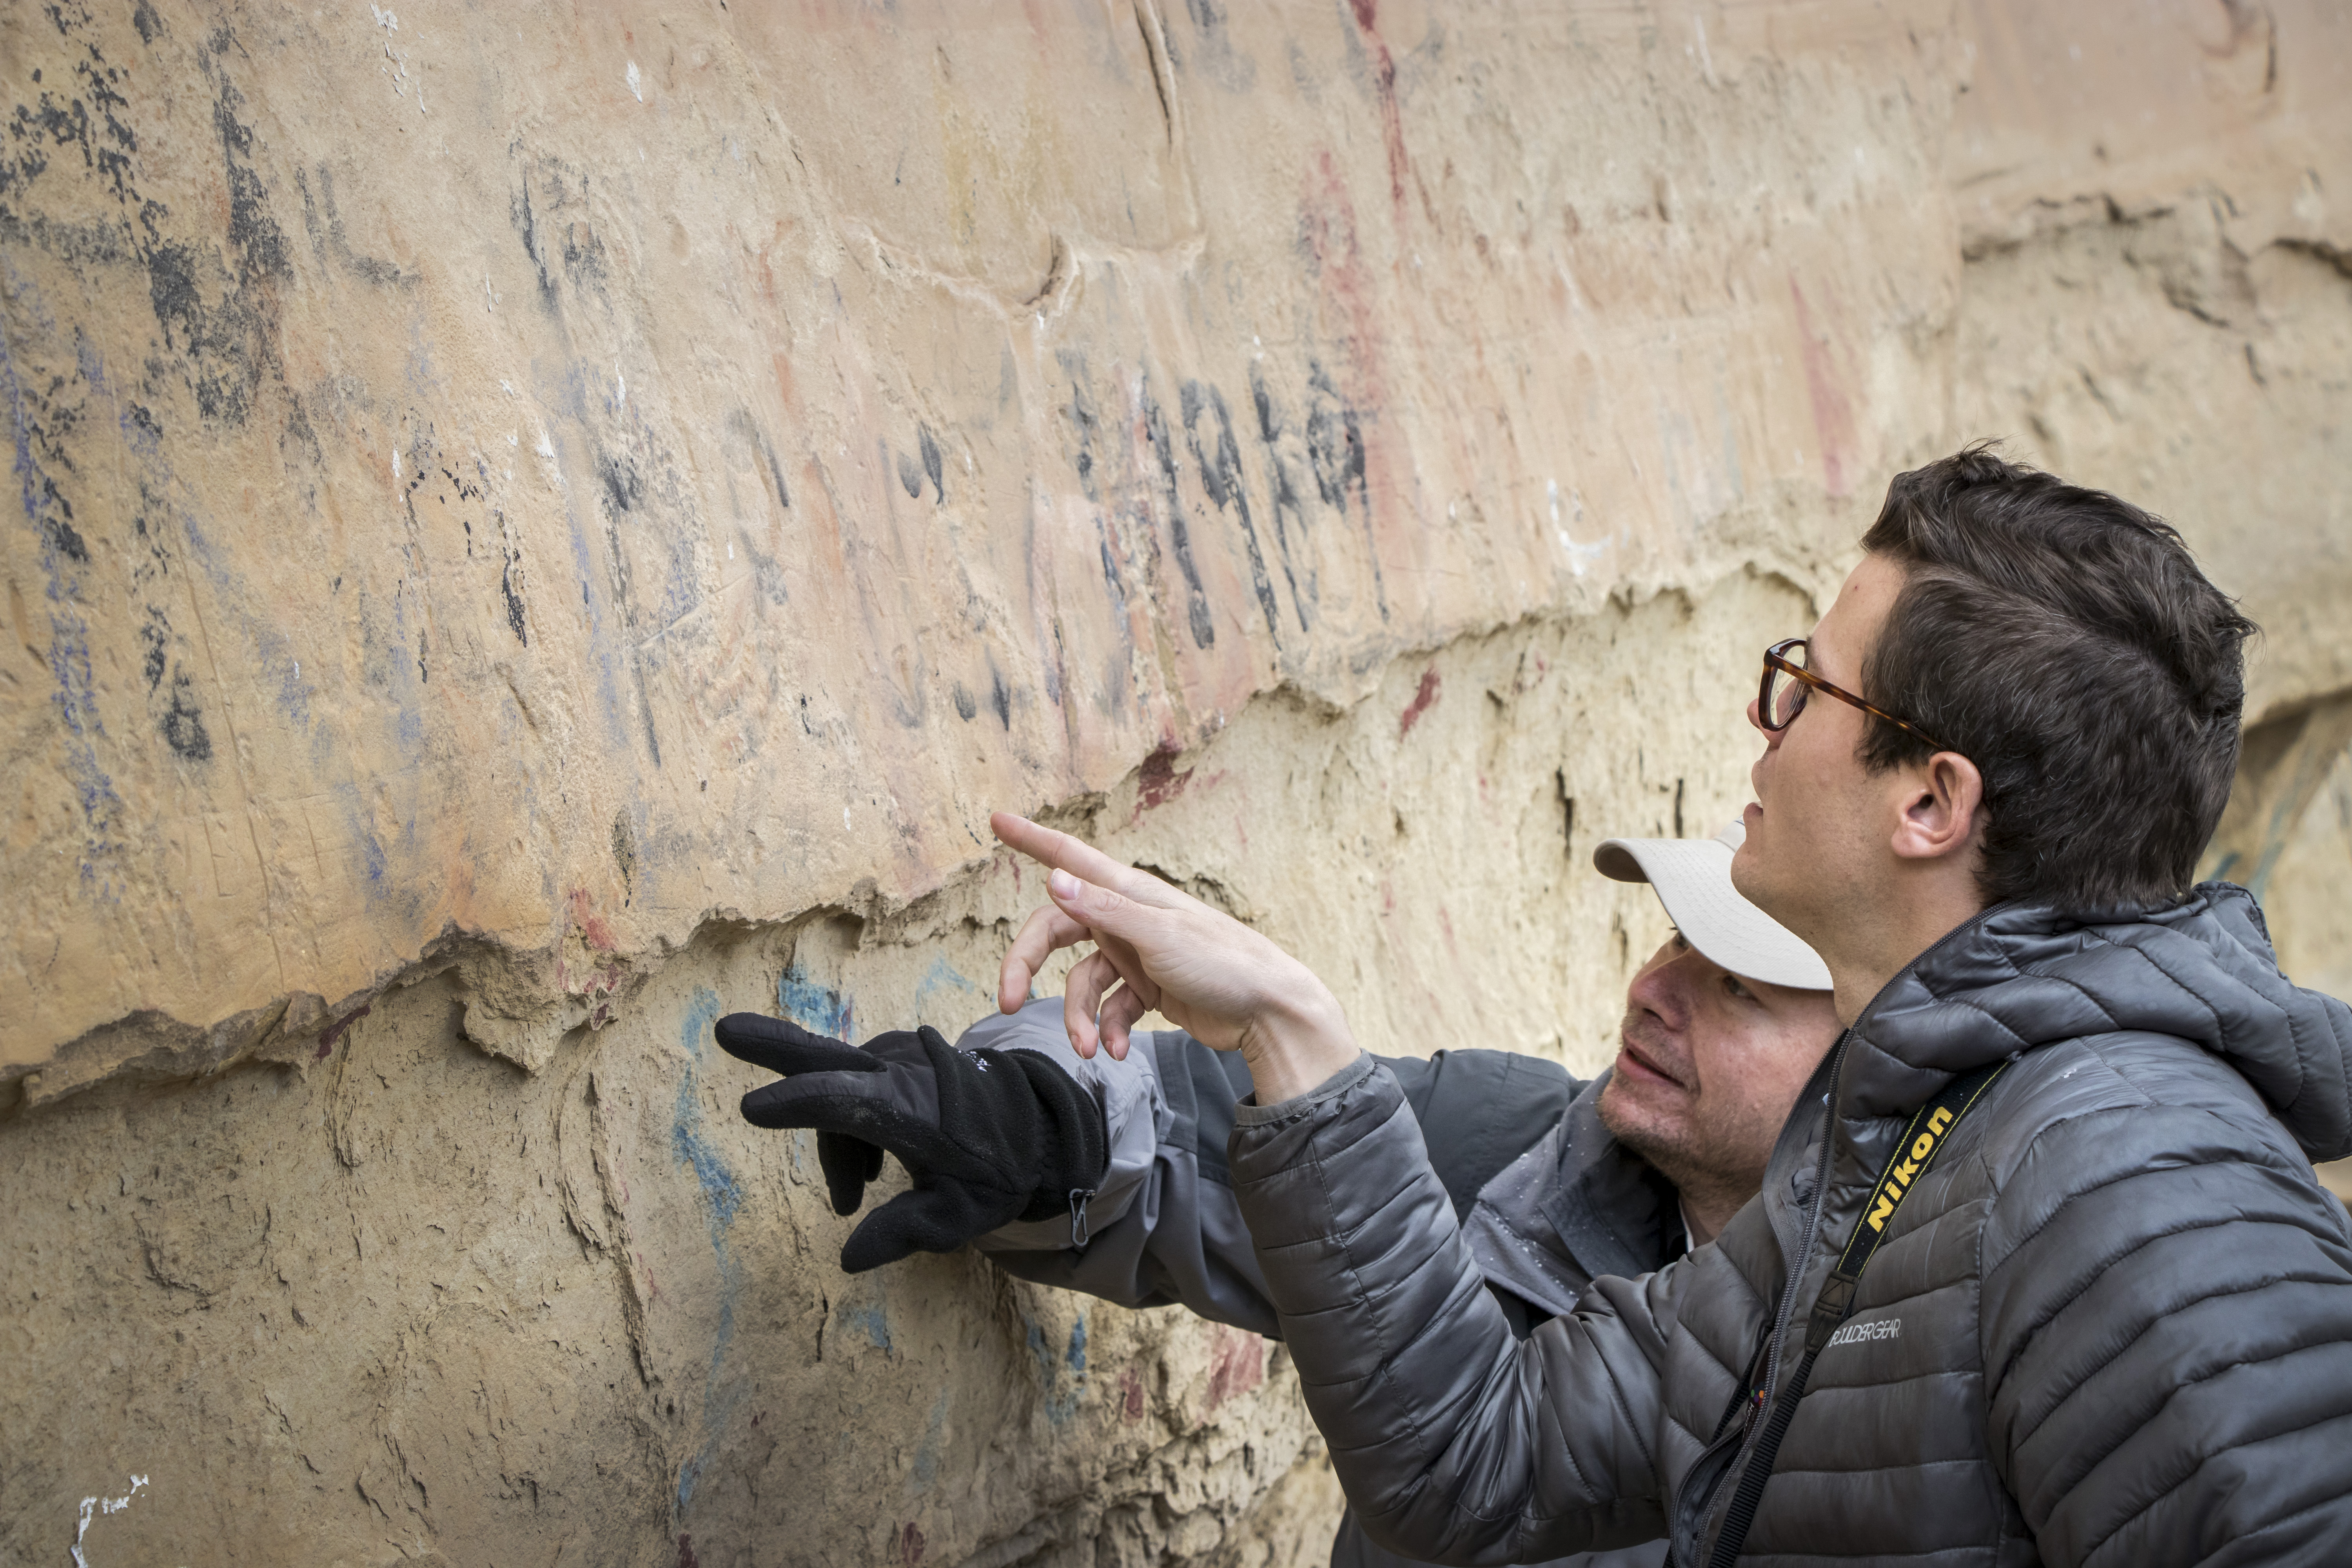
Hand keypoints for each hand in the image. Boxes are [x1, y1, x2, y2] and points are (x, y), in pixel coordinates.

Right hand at [711, 1013, 1107, 1272]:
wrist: (1032, 1128)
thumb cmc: (994, 1172)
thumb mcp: (960, 1217)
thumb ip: (904, 1235)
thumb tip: (849, 1260)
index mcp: (913, 1109)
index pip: (847, 1102)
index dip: (800, 1106)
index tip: (753, 1108)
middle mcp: (898, 1075)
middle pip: (825, 1059)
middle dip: (773, 1047)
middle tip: (725, 1030)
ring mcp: (893, 1061)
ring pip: (834, 1099)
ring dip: (832, 1147)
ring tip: (851, 1199)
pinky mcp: (890, 1061)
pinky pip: (849, 1094)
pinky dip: (846, 1129)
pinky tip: (867, 1174)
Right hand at [990, 811, 1360, 1102]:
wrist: (1267, 1011)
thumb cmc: (1223, 963)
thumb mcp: (1159, 935)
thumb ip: (1104, 910)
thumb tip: (1054, 881)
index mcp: (1129, 892)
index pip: (1070, 858)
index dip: (1032, 839)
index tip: (997, 820)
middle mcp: (1127, 918)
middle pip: (1056, 931)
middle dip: (1026, 965)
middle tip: (1005, 998)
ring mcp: (1136, 954)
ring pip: (1081, 982)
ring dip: (1079, 1017)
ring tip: (1090, 1049)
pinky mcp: (1147, 988)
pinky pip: (1110, 1007)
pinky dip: (1109, 1029)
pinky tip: (1118, 1051)